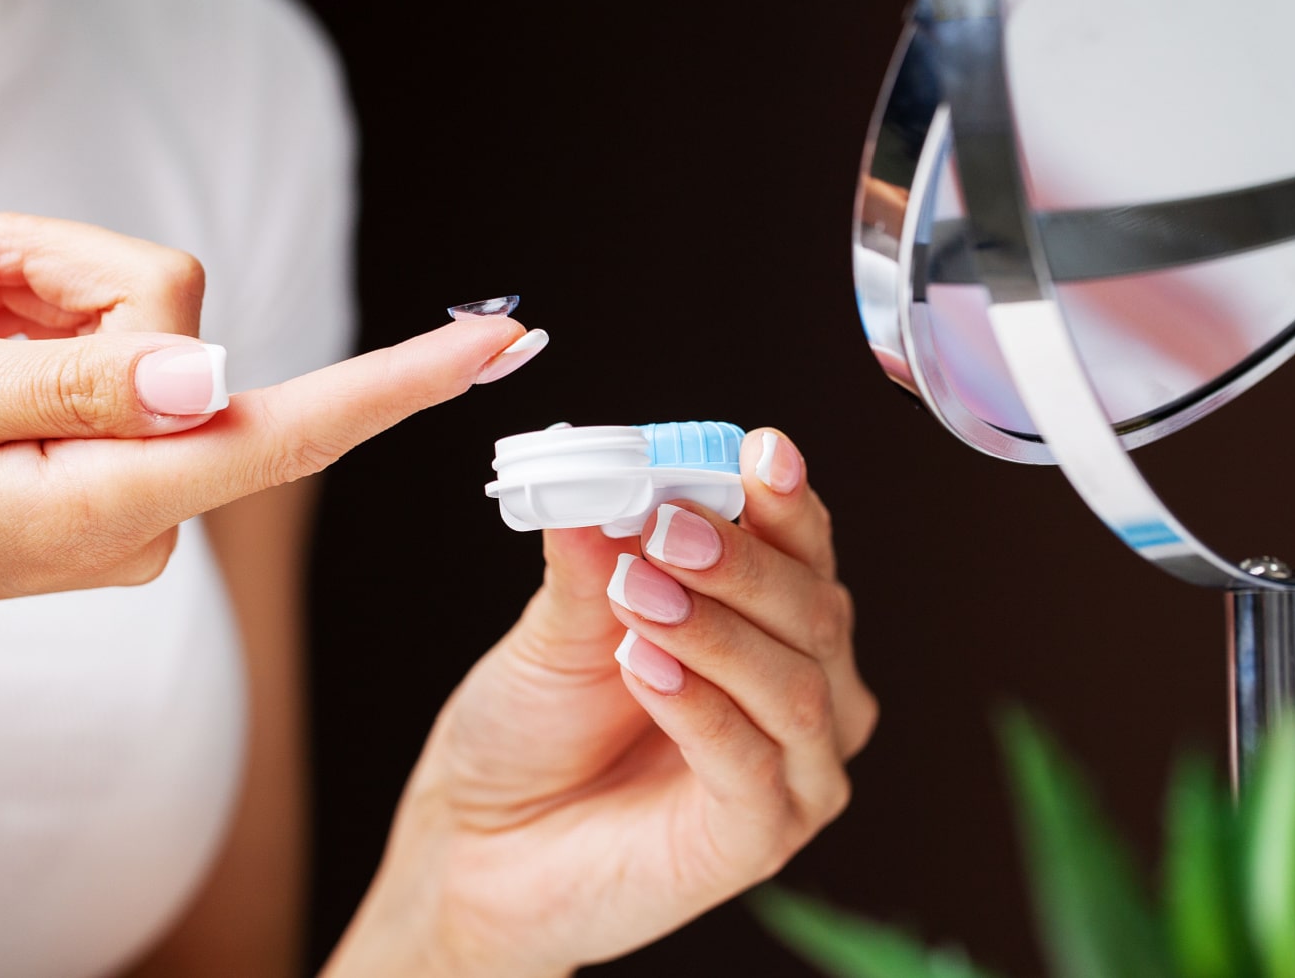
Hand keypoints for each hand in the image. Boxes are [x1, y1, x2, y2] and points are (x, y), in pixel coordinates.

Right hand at [0, 213, 544, 657]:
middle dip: (51, 265)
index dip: (404, 384)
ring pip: (135, 315)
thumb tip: (209, 373)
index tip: (502, 343)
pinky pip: (107, 341)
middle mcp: (150, 500)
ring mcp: (137, 479)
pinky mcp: (116, 452)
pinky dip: (23, 311)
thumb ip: (72, 382)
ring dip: (20, 284)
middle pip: (173, 319)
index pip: (295, 434)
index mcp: (114, 502)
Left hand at [328, 430, 875, 977]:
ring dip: (716, 630)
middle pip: (813, 608)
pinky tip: (644, 668)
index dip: (787, 499)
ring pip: (796, 684)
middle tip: (666, 529)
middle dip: (742, 561)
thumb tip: (595, 474)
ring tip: (638, 597)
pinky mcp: (761, 837)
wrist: (480, 842)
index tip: (759, 452)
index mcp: (767, 620)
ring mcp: (793, 769)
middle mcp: (802, 687)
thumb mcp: (558, 628)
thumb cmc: (532, 729)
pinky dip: (701, 707)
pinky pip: (753, 765)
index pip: (803, 547)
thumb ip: (591, 561)